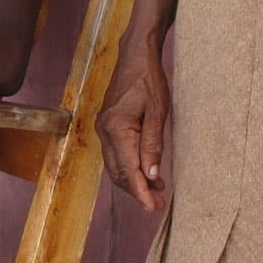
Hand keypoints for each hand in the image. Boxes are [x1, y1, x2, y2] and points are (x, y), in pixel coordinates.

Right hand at [97, 35, 169, 212]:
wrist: (135, 54)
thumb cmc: (149, 78)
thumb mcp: (158, 111)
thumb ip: (153, 144)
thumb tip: (152, 174)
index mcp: (116, 128)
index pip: (129, 170)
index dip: (141, 192)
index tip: (153, 208)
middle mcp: (104, 131)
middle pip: (118, 173)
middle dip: (138, 190)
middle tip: (159, 202)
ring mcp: (103, 128)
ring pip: (115, 166)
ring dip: (134, 180)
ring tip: (157, 189)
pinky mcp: (107, 125)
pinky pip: (115, 154)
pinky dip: (129, 167)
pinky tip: (146, 171)